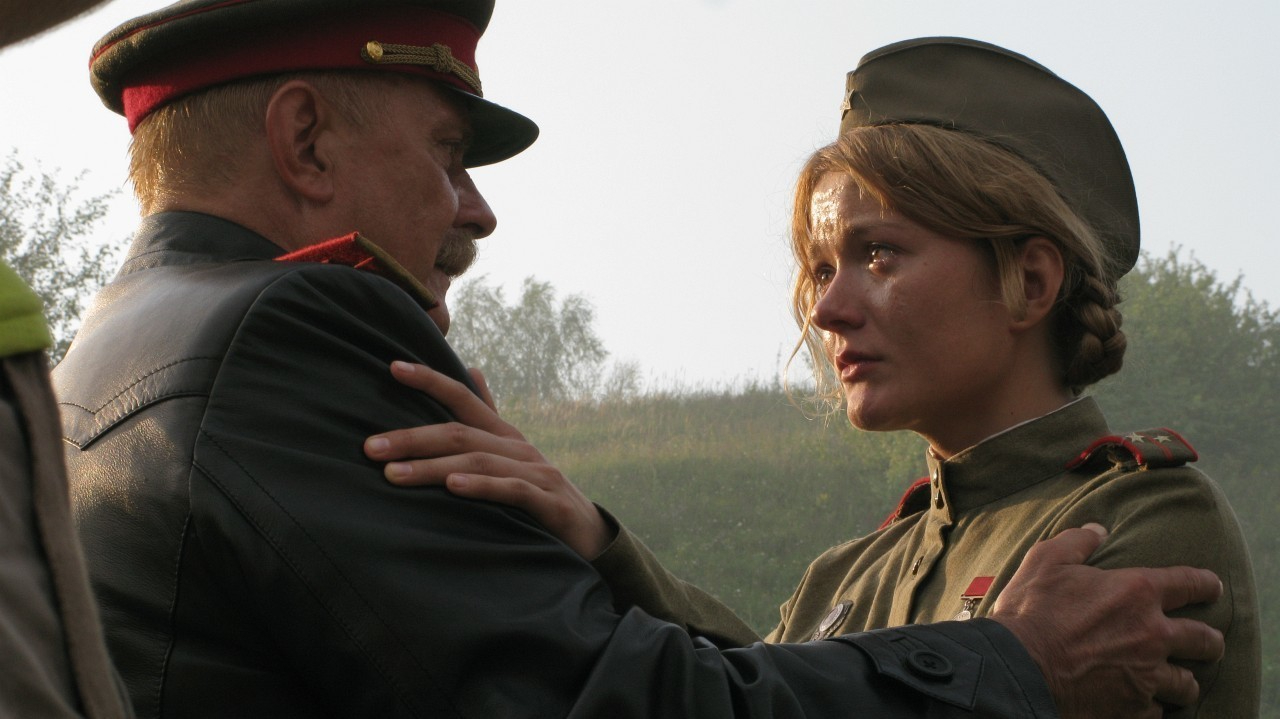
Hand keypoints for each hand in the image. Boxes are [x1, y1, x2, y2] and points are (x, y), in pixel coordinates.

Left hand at [363, 361, 612, 559]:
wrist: (591, 537)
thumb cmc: (540, 494)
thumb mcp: (512, 454)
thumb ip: (489, 414)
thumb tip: (472, 368)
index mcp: (506, 434)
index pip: (465, 398)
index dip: (431, 380)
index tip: (393, 367)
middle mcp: (520, 447)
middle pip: (461, 432)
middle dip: (413, 437)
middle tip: (370, 448)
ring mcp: (537, 473)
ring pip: (479, 460)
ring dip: (433, 466)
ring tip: (394, 475)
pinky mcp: (549, 503)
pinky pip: (511, 490)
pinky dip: (481, 486)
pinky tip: (453, 487)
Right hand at [990, 524, 1223, 717]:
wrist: (1018, 667)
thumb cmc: (1031, 610)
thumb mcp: (1046, 560)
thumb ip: (1077, 541)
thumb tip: (1098, 530)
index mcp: (1137, 592)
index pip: (1190, 583)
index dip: (1206, 584)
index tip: (1212, 587)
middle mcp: (1153, 634)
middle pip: (1205, 640)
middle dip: (1210, 641)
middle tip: (1208, 642)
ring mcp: (1146, 675)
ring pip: (1187, 683)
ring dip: (1184, 681)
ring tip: (1178, 681)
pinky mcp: (1132, 707)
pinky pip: (1156, 712)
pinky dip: (1151, 707)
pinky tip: (1143, 704)